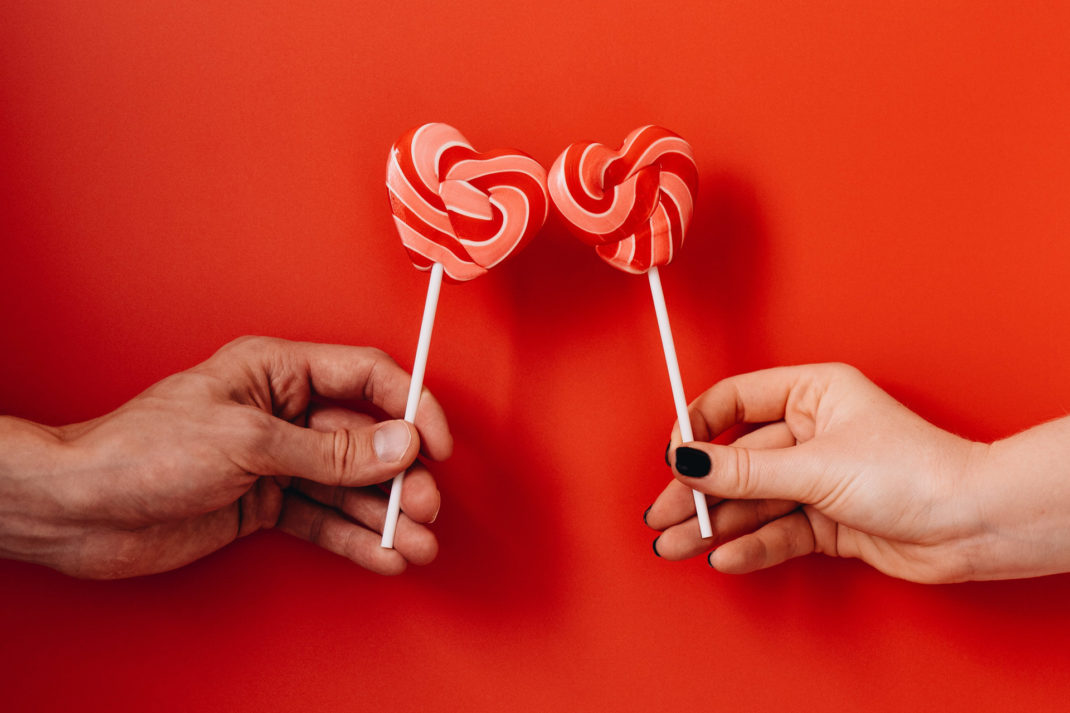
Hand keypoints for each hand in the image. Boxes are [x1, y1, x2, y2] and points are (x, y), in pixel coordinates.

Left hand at [0, 336, 451, 577]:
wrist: (82, 510)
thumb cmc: (146, 450)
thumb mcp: (248, 443)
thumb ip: (330, 450)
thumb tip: (398, 443)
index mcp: (278, 371)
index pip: (366, 376)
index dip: (410, 406)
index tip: (436, 445)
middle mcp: (284, 412)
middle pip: (365, 437)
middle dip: (399, 474)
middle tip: (422, 507)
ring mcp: (276, 460)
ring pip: (349, 484)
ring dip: (384, 514)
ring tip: (415, 543)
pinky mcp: (265, 502)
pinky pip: (323, 518)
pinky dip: (353, 538)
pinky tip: (382, 555)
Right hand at [646, 363, 996, 582]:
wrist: (972, 526)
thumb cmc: (914, 472)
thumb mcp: (815, 466)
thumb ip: (744, 469)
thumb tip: (687, 461)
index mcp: (811, 394)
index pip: (734, 401)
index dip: (697, 428)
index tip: (672, 457)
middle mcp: (811, 432)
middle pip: (737, 459)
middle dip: (698, 490)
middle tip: (662, 515)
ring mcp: (818, 478)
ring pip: (753, 500)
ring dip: (716, 524)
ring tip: (678, 545)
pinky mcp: (828, 519)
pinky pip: (778, 530)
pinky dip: (752, 544)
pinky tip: (725, 556)